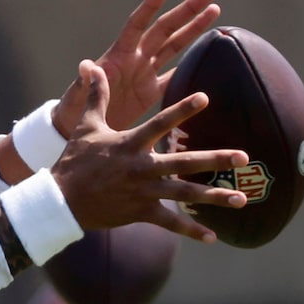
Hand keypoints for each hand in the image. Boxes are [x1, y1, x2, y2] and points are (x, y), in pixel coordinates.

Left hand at [50, 0, 222, 134]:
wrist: (78, 130)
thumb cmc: (73, 111)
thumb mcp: (77, 97)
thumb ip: (84, 82)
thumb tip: (85, 65)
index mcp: (118, 56)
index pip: (137, 24)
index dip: (150, 6)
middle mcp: (135, 59)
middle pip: (165, 29)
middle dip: (186, 11)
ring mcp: (145, 73)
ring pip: (175, 45)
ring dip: (194, 29)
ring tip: (215, 9)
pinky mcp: (151, 92)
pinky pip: (175, 75)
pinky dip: (192, 67)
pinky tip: (210, 55)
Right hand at [50, 62, 248, 242]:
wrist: (59, 201)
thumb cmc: (74, 161)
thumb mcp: (85, 126)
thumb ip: (96, 96)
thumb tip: (92, 66)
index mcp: (129, 144)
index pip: (160, 123)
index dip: (182, 109)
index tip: (206, 97)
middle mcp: (140, 168)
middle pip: (183, 163)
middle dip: (215, 159)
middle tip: (243, 156)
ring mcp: (142, 192)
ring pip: (184, 195)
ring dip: (214, 197)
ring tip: (242, 199)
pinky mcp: (140, 213)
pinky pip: (170, 223)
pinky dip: (191, 231)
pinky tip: (213, 237)